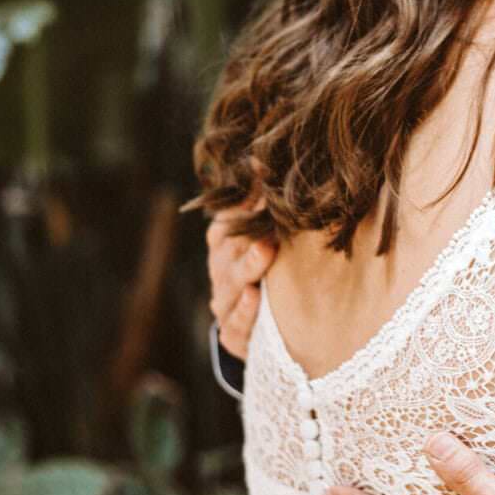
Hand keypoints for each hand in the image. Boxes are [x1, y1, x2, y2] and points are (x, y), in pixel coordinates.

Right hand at [206, 195, 275, 361]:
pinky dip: (244, 312)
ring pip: (230, 287)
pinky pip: (235, 324)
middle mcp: (221, 271)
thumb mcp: (270, 233)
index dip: (242, 207)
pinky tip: (253, 297)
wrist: (270, 326)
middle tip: (268, 228)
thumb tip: (263, 159)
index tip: (263, 192)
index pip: (228, 222)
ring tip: (263, 254)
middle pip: (229, 253)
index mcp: (226, 242)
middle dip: (247, 239)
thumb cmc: (273, 268)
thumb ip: (262, 201)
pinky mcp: (233, 335)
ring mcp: (225, 303)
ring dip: (246, 270)